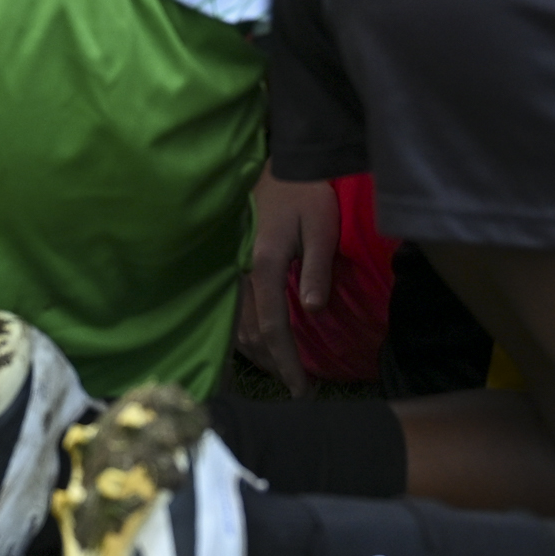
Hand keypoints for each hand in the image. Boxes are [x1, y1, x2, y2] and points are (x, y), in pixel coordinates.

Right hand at [238, 165, 339, 396]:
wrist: (280, 165)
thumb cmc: (305, 194)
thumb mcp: (321, 227)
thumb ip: (317, 269)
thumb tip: (312, 310)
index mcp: (264, 266)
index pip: (272, 327)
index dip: (286, 362)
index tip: (301, 390)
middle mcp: (242, 274)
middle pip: (250, 334)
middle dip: (273, 364)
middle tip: (297, 387)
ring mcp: (234, 271)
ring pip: (237, 326)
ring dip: (258, 354)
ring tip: (282, 372)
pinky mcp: (234, 267)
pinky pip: (233, 311)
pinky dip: (244, 334)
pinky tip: (259, 345)